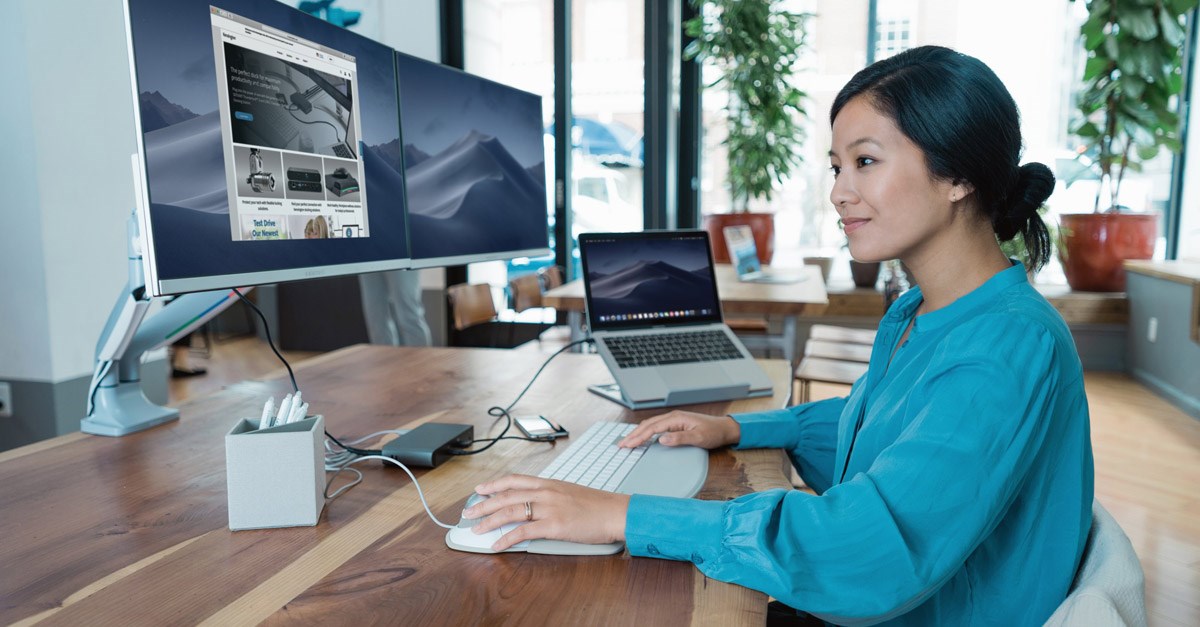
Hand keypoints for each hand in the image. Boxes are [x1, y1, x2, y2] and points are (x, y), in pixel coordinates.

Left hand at [466, 475, 629, 551]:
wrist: (616, 512)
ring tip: (476, 529)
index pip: (514, 480)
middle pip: (506, 495)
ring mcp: (549, 508)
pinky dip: (507, 538)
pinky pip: (523, 531)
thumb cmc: (597, 505)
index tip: (480, 489)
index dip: (494, 484)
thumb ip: (551, 495)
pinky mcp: (554, 525)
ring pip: (510, 511)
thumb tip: (535, 504)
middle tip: (469, 512)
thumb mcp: (570, 492)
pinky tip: (497, 544)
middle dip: (483, 504)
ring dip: (489, 521)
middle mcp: (546, 492)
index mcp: (549, 483)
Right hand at [618, 410, 740, 449]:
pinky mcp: (675, 424)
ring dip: (638, 433)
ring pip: (650, 425)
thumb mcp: (698, 438)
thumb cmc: (713, 433)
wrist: (724, 428)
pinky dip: (646, 432)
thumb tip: (661, 440)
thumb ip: (680, 438)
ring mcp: (673, 419)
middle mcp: (672, 417)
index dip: (638, 437)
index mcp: (676, 418)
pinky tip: (641, 437)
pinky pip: (656, 427)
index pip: (652, 428)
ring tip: (627, 441)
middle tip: (621, 445)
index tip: (627, 444)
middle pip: (647, 425)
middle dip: (633, 435)